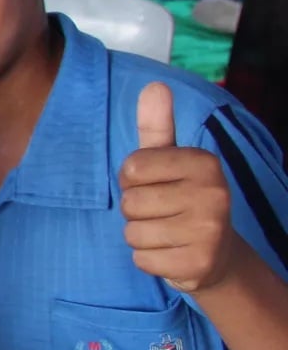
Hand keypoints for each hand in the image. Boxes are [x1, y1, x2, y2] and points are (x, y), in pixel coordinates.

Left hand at [119, 83, 242, 292]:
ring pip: (133, 233)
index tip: (155, 185)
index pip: (131, 168)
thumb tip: (154, 86)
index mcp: (204, 162)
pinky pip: (142, 260)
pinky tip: (170, 253)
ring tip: (166, 233)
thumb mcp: (170, 160)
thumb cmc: (182, 198)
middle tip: (162, 213)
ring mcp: (209, 231)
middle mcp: (213, 194)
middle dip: (136, 211)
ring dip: (141, 236)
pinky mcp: (198, 263)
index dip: (133, 180)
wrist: (217, 255)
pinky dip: (148, 260)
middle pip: (130, 202)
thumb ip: (157, 127)